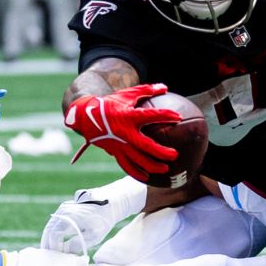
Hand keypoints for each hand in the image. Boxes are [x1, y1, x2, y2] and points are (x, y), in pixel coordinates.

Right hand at [41, 189, 118, 254]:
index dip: (54, 247)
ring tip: (50, 252)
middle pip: (49, 230)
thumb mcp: (94, 236)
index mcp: (70, 217)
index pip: (55, 234)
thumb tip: (64, 252)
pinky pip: (54, 223)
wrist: (109, 204)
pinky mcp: (64, 209)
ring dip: (48, 239)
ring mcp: (62, 209)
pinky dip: (52, 233)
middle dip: (47, 244)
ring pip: (50, 226)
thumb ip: (78, 244)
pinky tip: (54, 243)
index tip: (57, 256)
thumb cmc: (103, 221)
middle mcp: (63, 211)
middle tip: (48, 257)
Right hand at [65, 83, 180, 182]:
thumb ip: (146, 90)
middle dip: (161, 152)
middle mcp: (125, 132)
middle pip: (146, 146)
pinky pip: (126, 165)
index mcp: (129, 116)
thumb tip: (164, 87)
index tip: (178, 117)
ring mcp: (119, 144)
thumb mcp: (127, 94)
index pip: (150, 115)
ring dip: (152, 166)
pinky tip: (146, 178)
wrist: (87, 116)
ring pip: (137, 159)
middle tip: (175, 155)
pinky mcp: (114, 151)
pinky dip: (136, 172)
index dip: (165, 115)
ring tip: (165, 169)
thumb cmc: (110, 103)